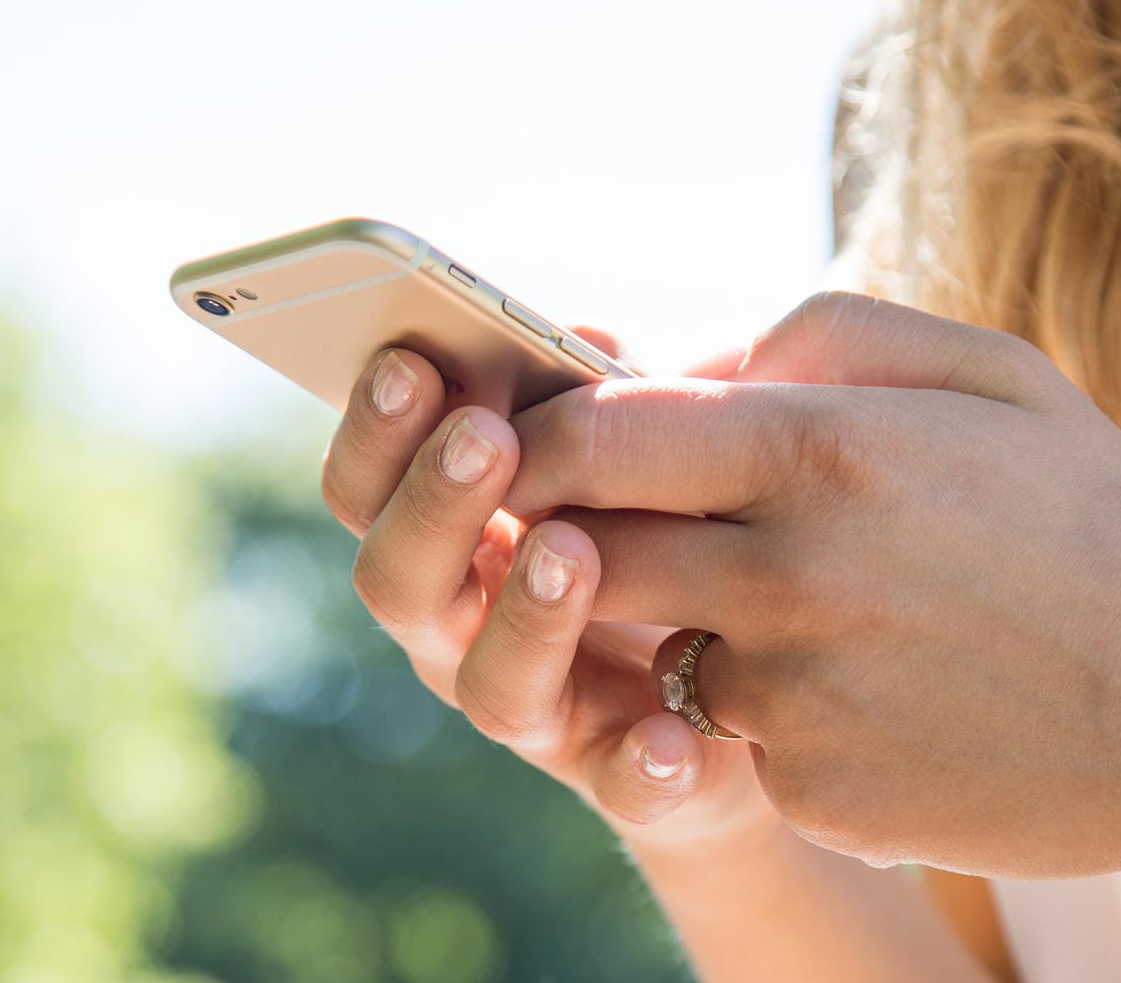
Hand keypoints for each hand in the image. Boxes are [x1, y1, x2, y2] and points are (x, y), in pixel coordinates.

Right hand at [318, 333, 780, 852]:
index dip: (373, 430)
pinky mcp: (626, 778)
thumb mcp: (633, 455)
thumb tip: (583, 333)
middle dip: (435, 505)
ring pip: (493, 685)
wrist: (752, 687)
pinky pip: (623, 787)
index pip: (369, 487)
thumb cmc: (664, 534)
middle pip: (400, 581)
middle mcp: (464, 631)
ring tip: (570, 551)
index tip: (406, 361)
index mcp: (448, 537)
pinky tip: (672, 736)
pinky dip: (642, 764)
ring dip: (526, 615)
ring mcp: (541, 713)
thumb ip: (602, 400)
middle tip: (485, 436)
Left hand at [501, 293, 1120, 877]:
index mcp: (823, 450)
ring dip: (696, 623)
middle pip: (587, 548)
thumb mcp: (994, 373)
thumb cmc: (1098, 524)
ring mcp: (793, 698)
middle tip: (641, 521)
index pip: (597, 436)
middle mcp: (786, 577)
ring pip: (657, 647)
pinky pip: (736, 734)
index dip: (544, 438)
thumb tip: (694, 364)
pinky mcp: (808, 791)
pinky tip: (878, 692)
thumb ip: (826, 333)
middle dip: (586, 532)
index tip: (537, 444)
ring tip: (825, 611)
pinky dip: (772, 710)